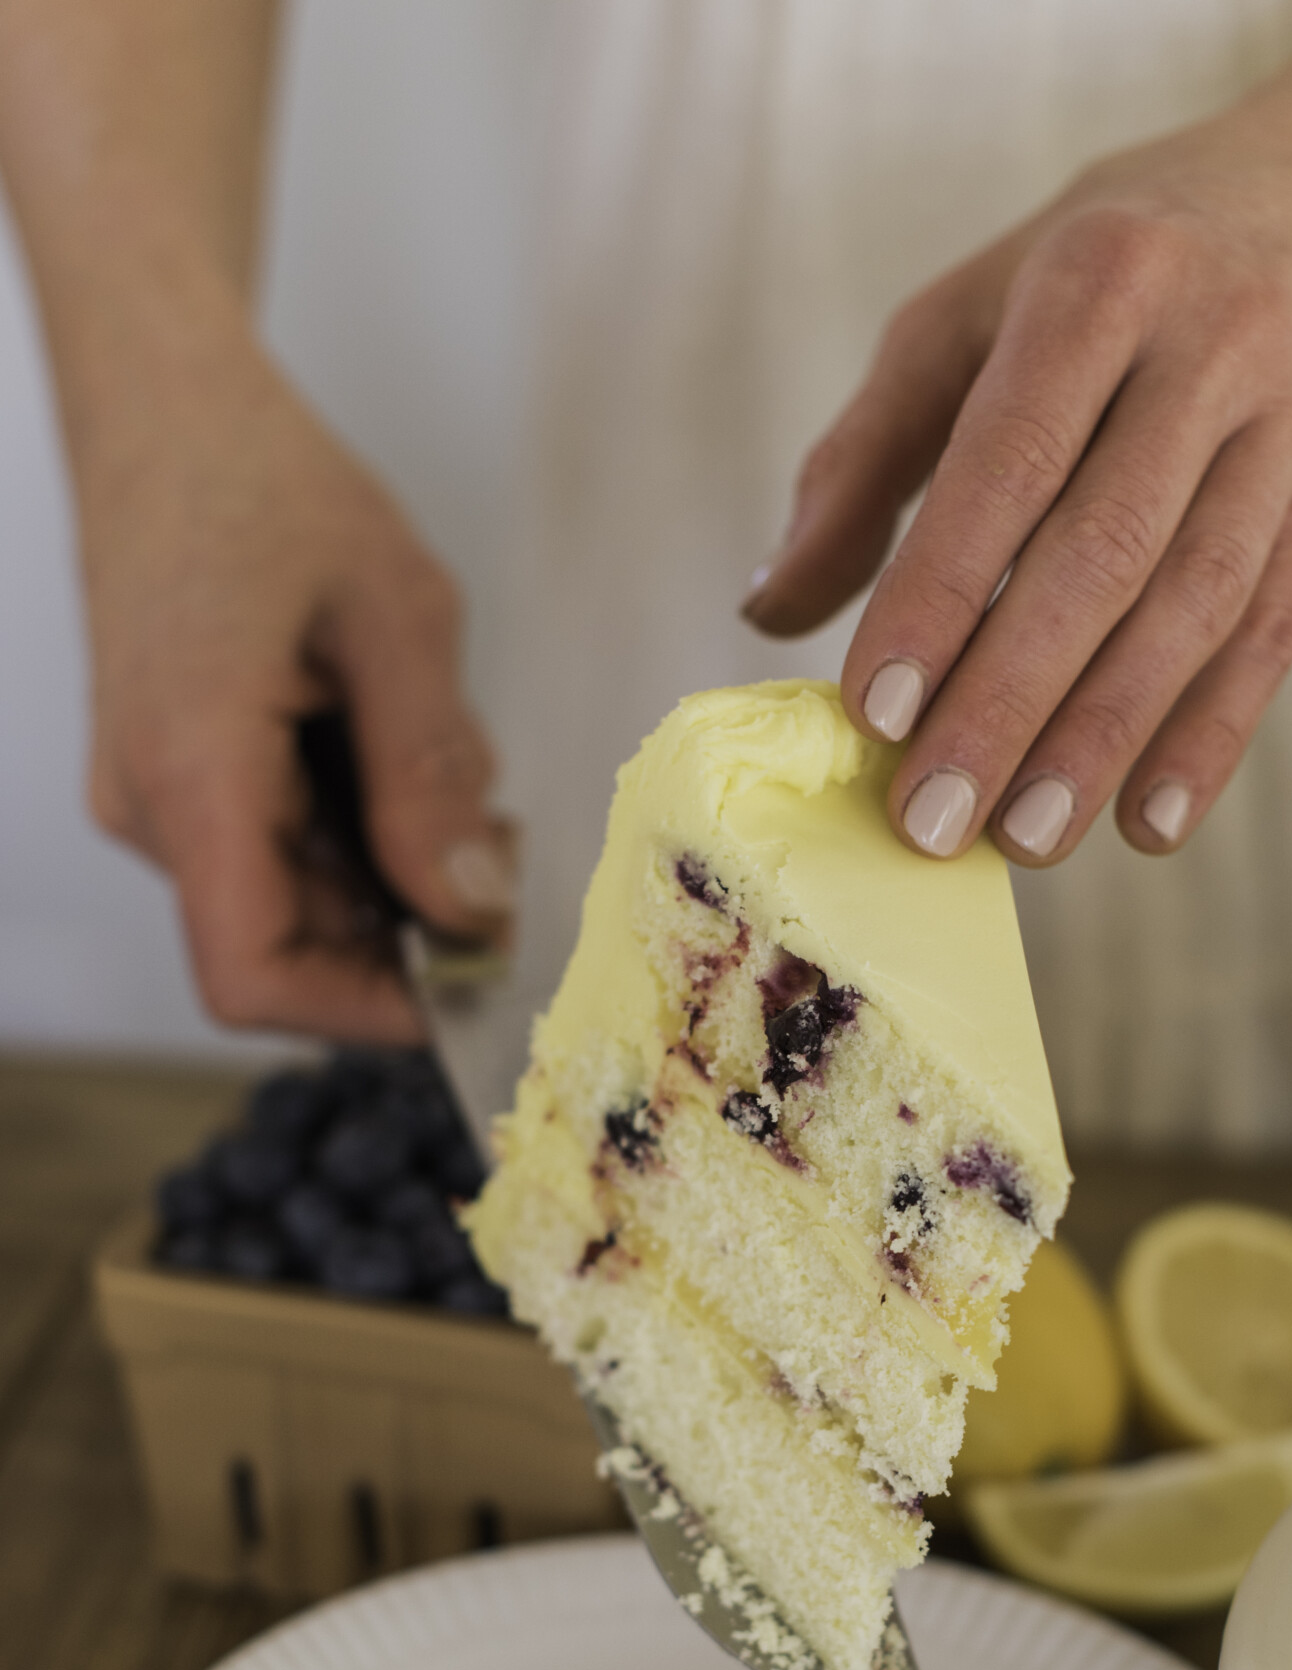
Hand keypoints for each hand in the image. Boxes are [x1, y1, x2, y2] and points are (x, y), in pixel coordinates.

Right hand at [72, 308, 514, 1038]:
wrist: (163, 400)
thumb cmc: (265, 479)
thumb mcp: (396, 617)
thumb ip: (432, 776)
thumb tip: (472, 911)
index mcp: (192, 772)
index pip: (253, 977)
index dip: (369, 1009)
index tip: (475, 973)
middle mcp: (154, 807)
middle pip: (293, 947)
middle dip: (412, 921)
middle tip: (499, 840)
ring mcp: (160, 799)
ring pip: (302, 901)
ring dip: (399, 865)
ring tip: (447, 756)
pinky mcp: (183, 781)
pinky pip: (284, 850)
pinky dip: (364, 826)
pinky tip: (399, 743)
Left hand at [745, 0, 1291, 864]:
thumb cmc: (1123, 266)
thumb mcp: (979, 308)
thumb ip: (867, 455)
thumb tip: (770, 610)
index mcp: (1097, 283)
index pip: (1008, 461)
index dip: (939, 594)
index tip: (876, 713)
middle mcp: (1210, 345)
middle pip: (1103, 552)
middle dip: (1010, 700)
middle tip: (934, 820)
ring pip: (1194, 606)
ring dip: (1104, 740)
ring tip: (1025, 839)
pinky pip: (1274, 636)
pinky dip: (1210, 739)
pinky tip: (1148, 824)